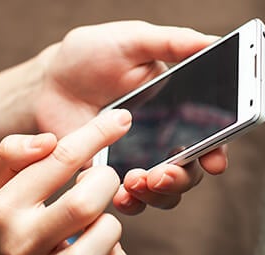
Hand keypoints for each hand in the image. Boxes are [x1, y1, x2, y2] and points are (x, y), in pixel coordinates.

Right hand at [0, 110, 130, 254]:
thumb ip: (10, 157)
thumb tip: (50, 140)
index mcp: (3, 209)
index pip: (58, 160)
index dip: (96, 134)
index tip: (121, 120)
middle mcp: (23, 242)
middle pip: (85, 203)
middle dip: (105, 183)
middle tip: (100, 182)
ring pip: (103, 241)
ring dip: (110, 225)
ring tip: (95, 223)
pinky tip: (99, 251)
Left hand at [32, 21, 227, 213]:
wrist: (47, 81)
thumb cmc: (89, 55)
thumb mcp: (131, 40)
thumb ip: (171, 42)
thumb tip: (211, 42)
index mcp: (178, 109)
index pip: (210, 136)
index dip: (217, 152)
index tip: (214, 161)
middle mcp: (162, 140)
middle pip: (190, 173)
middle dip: (181, 178)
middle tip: (161, 173)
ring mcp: (136, 162)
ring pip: (163, 194)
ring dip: (157, 196)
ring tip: (135, 182)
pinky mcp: (108, 176)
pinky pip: (126, 201)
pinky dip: (128, 203)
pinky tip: (118, 194)